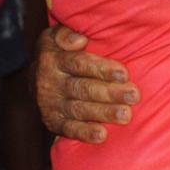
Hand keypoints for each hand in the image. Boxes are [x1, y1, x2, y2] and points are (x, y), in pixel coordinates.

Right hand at [35, 24, 139, 143]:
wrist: (35, 76)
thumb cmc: (59, 50)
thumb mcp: (55, 36)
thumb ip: (65, 33)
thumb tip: (79, 40)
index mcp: (53, 58)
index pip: (79, 64)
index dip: (102, 69)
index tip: (124, 74)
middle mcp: (49, 82)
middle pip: (83, 88)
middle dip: (110, 93)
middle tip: (134, 95)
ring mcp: (50, 104)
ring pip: (79, 109)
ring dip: (104, 113)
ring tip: (125, 115)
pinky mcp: (52, 121)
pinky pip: (68, 129)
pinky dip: (85, 133)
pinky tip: (102, 135)